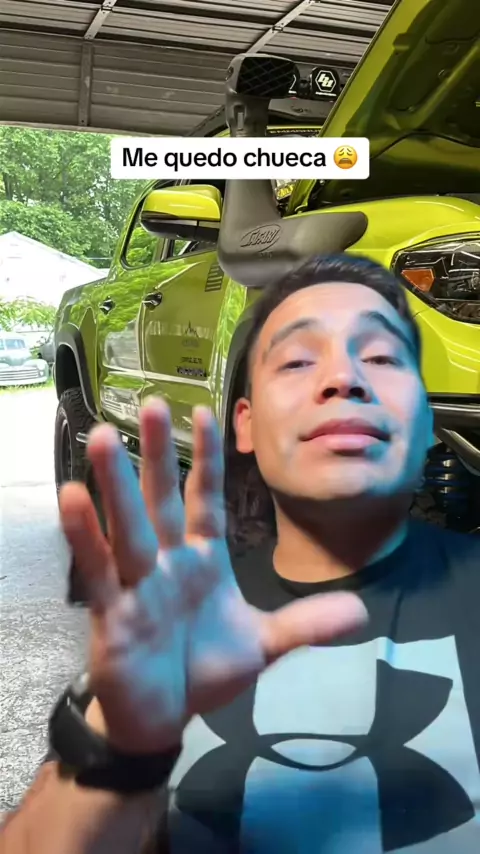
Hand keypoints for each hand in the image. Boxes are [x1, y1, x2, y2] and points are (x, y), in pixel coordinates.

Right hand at [59, 400, 366, 754]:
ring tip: (100, 436)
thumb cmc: (204, 669)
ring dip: (116, 483)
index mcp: (203, 559)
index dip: (207, 459)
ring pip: (128, 526)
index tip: (207, 413)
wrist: (163, 716)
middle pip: (162, 499)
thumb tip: (362, 612)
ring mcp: (137, 582)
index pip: (206, 499)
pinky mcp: (112, 611)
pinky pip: (98, 569)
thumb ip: (304, 625)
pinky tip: (72, 497)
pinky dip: (85, 536)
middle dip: (156, 454)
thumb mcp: (262, 645)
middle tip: (150, 404)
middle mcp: (168, 561)